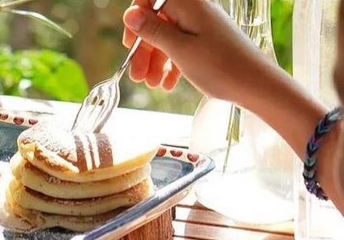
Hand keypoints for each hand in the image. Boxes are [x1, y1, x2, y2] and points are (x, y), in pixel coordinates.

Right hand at [121, 0, 276, 104]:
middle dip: (144, 49)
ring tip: (152, 84)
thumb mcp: (180, 50)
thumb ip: (153, 30)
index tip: (130, 43)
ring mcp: (201, 26)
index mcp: (188, 4)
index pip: (149, 0)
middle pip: (156, 22)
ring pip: (167, 37)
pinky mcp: (207, 41)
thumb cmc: (222, 66)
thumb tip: (129, 13)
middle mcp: (194, 10)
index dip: (136, 20)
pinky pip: (181, 47)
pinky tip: (168, 84)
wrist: (258, 84)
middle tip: (137, 76)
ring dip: (155, 61)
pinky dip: (171, 64)